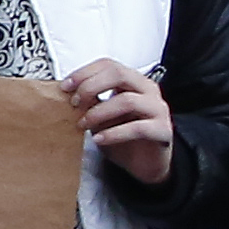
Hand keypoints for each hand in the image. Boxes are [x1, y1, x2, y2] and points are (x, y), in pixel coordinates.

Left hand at [64, 57, 172, 186]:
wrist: (145, 163)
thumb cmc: (124, 136)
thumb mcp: (102, 115)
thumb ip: (91, 101)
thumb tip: (69, 92)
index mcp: (133, 81)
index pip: (109, 65)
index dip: (85, 73)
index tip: (66, 86)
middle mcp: (148, 90)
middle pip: (119, 75)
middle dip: (91, 87)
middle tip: (75, 102)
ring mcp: (157, 109)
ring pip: (127, 101)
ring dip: (99, 112)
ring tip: (83, 124)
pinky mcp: (162, 130)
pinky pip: (137, 128)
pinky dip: (114, 134)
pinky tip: (99, 139)